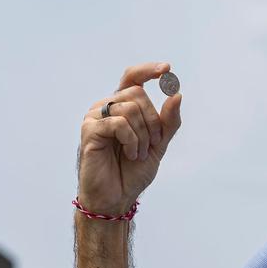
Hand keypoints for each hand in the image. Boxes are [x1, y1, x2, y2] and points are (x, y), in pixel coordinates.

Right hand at [76, 61, 182, 215]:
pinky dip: (131, 140)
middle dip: (153, 121)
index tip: (167, 69)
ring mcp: (95, 117)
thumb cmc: (132, 171)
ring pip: (129, 108)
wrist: (117, 197)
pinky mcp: (89, 130)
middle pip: (137, 94)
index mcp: (122, 107)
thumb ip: (168, 121)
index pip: (133, 77)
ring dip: (143, 135)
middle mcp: (107, 107)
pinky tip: (130, 154)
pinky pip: (118, 123)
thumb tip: (177, 94)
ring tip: (137, 154)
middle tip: (152, 145)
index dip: (148, 70)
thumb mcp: (159, 144)